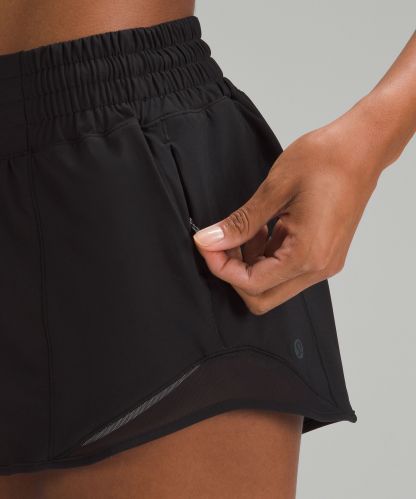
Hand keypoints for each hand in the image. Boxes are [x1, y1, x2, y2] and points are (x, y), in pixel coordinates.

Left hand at [192, 100, 385, 314]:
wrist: (363, 146)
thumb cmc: (327, 159)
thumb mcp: (275, 189)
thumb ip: (240, 223)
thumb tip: (208, 241)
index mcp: (307, 255)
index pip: (251, 283)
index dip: (221, 267)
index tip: (205, 243)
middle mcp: (319, 267)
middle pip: (262, 297)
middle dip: (234, 272)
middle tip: (222, 241)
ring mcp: (324, 262)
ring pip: (273, 285)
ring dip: (250, 264)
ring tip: (248, 228)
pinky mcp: (324, 254)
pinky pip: (287, 270)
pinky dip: (267, 256)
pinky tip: (264, 228)